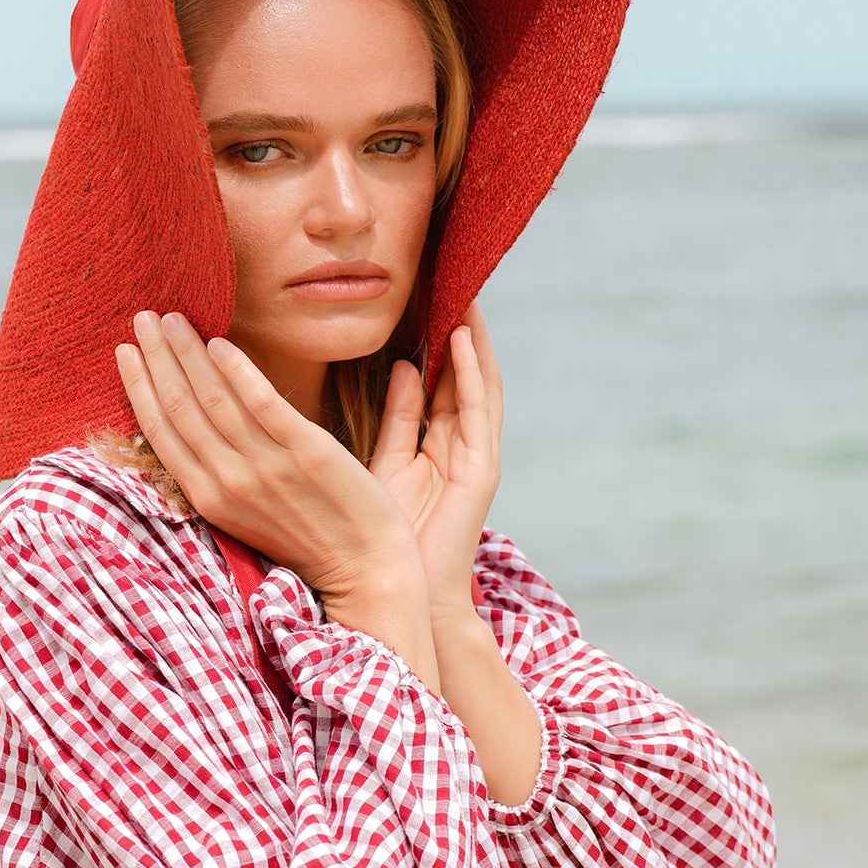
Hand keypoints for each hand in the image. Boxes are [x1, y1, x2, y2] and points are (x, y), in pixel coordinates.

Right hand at [115, 314, 435, 677]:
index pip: (160, 433)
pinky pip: (262, 402)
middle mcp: (229, 482)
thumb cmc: (310, 544)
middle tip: (142, 315)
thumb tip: (200, 431)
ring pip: (212, 398)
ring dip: (186, 352)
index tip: (125, 351)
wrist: (366, 573)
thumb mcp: (248, 518)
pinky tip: (220, 341)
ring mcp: (267, 467)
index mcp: (210, 499)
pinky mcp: (307, 452)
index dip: (139, 387)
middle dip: (156, 357)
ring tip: (173, 317)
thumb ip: (221, 477)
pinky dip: (237, 370)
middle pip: (179, 407)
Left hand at [367, 311, 504, 621]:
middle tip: (454, 277)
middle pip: (468, 374)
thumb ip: (399, 416)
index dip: (439, 335)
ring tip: (466, 293)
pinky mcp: (481, 469)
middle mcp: (464, 444)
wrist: (398, 590)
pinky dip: (473, 372)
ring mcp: (477, 456)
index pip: (445, 377)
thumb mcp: (387, 460)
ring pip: (481, 384)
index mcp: (440, 442)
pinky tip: (464, 337)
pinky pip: (479, 411)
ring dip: (475, 340)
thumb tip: (402, 367)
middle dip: (463, 328)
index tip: (429, 291)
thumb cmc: (386, 534)